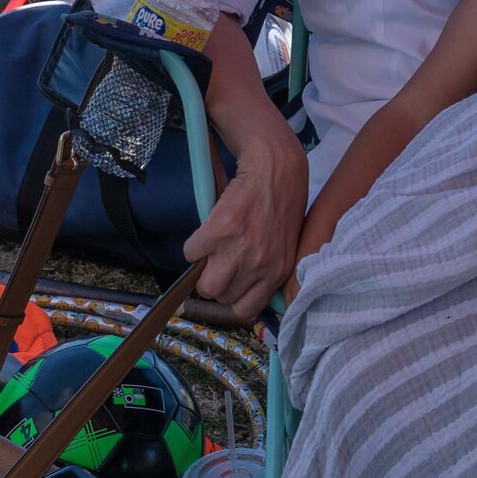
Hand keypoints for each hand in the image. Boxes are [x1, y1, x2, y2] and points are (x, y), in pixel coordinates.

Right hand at [183, 127, 309, 322]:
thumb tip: (245, 288)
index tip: (231, 285)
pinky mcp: (219, 231)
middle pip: (222, 297)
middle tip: (220, 261)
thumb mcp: (286, 244)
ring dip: (202, 269)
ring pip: (205, 284)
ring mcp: (239, 249)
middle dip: (217, 282)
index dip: (234, 299)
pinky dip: (194, 244)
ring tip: (211, 250)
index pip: (246, 310)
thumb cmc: (282, 202)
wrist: (275, 167)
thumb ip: (270, 268)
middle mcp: (260, 265)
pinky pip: (191, 253)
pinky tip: (208, 230)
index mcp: (278, 271)